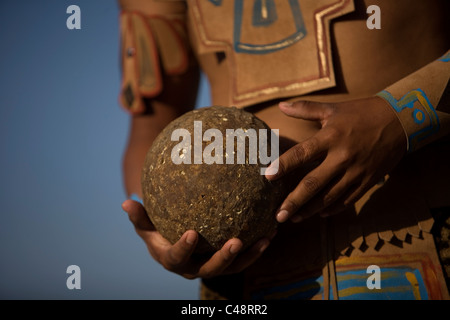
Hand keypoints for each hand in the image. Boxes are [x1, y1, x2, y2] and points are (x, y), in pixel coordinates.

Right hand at [122, 199, 271, 278]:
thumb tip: (126, 201)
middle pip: (210, 269)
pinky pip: (244, 258)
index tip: (192, 233)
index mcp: (173, 259)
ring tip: (263, 239)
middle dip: (224, 258)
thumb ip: (140, 216)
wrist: (175, 244)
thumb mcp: (147, 225)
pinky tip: (270, 232)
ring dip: (249, 255)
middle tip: (236, 241)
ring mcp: (211, 267)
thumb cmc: (158, 230)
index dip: (184, 249)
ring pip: (232, 267)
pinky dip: (256, 248)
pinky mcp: (226, 263)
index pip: (176, 258)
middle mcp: (193, 268)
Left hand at [266, 96, 406, 221]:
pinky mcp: (368, 181)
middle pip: (314, 183)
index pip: (302, 154)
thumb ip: (305, 109)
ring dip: (310, 209)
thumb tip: (281, 106)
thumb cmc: (362, 113)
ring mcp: (356, 171)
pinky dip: (333, 208)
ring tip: (294, 218)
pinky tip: (319, 214)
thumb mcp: (333, 109)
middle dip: (294, 201)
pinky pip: (348, 200)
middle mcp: (342, 157)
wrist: (400, 120)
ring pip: (329, 197)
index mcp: (331, 137)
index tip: (268, 177)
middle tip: (279, 215)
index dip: (284, 166)